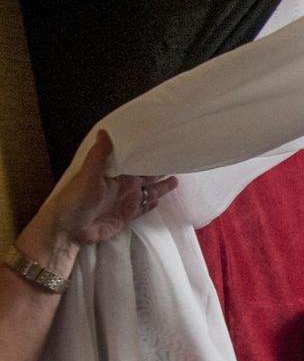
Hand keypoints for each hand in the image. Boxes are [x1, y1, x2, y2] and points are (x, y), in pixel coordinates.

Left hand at [25, 130, 178, 260]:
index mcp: (115, 174)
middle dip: (159, 169)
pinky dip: (152, 204)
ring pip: (148, 192)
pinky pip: (143, 208)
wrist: (70, 229)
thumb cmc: (76, 199)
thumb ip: (100, 155)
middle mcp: (123, 186)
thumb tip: (105, 131)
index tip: (161, 147)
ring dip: (161, 187)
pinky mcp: (127, 216)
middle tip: (176, 162)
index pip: (135, 161)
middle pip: (146, 176)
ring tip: (176, 179)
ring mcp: (126, 201)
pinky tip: (160, 200)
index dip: (147, 155)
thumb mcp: (88, 174)